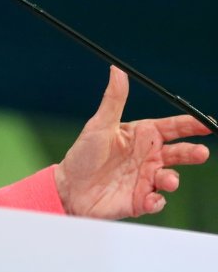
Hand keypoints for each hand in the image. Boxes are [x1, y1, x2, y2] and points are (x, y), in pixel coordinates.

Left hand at [55, 66, 210, 218]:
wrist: (68, 188)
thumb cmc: (83, 154)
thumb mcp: (99, 125)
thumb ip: (114, 100)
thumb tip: (117, 70)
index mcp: (141, 136)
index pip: (172, 128)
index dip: (190, 125)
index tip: (206, 123)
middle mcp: (147, 157)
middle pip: (179, 153)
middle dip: (192, 152)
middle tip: (201, 153)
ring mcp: (146, 179)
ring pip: (170, 178)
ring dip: (172, 179)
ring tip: (168, 179)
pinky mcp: (140, 200)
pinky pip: (155, 201)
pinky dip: (156, 201)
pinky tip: (150, 199)